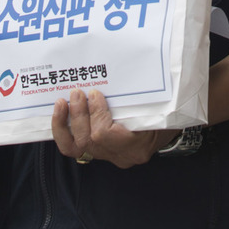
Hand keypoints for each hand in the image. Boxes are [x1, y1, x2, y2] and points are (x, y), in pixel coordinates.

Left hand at [52, 88, 172, 168]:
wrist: (168, 131)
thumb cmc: (167, 113)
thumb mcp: (164, 106)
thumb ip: (148, 96)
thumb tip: (136, 72)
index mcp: (137, 145)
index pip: (106, 136)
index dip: (96, 115)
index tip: (95, 94)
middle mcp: (120, 156)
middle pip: (90, 141)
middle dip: (80, 115)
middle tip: (77, 92)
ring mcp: (108, 157)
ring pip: (78, 147)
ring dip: (66, 124)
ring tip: (62, 102)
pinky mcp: (99, 153)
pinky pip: (75, 149)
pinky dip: (63, 132)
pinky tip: (60, 114)